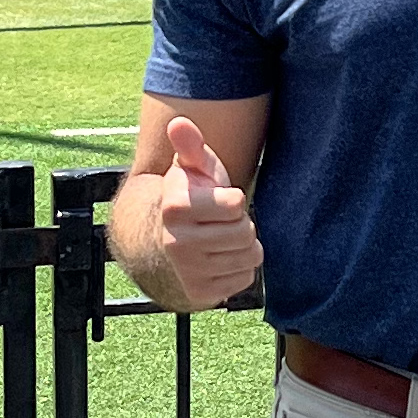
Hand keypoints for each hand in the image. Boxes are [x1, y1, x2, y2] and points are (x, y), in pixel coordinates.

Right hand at [155, 116, 262, 308]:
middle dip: (241, 224)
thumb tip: (178, 123)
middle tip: (221, 222)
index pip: (236, 204)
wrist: (168, 240)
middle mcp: (176, 243)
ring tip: (222, 239)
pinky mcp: (200, 295)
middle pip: (246, 233)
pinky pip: (244, 279)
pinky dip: (239, 269)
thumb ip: (190, 145)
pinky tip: (221, 259)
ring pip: (249, 257)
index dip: (232, 199)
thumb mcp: (192, 168)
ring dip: (243, 246)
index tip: (216, 199)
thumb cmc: (191, 197)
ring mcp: (187, 273)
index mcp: (174, 208)